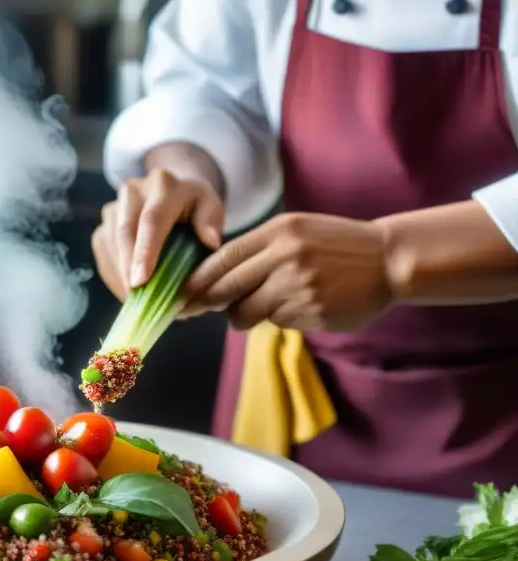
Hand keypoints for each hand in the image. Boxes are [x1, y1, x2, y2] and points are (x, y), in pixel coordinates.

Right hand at [92, 159, 224, 302]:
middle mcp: (133, 191)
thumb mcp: (210, 207)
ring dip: (121, 275)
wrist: (170, 193)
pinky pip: (103, 254)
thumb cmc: (194, 207)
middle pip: (125, 233)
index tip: (141, 280)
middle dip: (128, 268)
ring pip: (110, 245)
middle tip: (136, 299)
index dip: (145, 251)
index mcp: (163, 185)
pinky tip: (128, 290)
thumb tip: (211, 241)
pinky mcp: (104, 225)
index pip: (151, 220)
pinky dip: (114, 275)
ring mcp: (114, 207)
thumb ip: (211, 221)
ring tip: (138, 300)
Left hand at [178, 212, 393, 331]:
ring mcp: (298, 286)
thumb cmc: (333, 244)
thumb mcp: (294, 231)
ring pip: (247, 312)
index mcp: (277, 232)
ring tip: (271, 301)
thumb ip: (256, 250)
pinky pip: (276, 322)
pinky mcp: (312, 312)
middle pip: (225, 289)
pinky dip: (280, 318)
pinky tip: (303, 304)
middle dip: (206, 303)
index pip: (221, 260)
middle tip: (193, 309)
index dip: (195, 282)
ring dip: (247, 314)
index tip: (179, 295)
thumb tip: (209, 280)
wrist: (388, 259)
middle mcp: (285, 257)